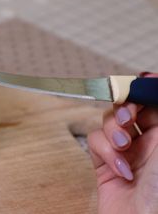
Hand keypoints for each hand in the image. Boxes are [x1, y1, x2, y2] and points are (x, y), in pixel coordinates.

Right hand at [88, 82, 157, 212]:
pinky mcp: (104, 164)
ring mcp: (126, 151)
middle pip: (127, 105)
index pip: (151, 99)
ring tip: (124, 146)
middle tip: (130, 116)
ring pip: (108, 121)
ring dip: (113, 131)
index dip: (143, 88)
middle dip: (125, 107)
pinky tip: (121, 169)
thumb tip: (153, 79)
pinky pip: (96, 143)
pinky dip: (105, 152)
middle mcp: (149, 140)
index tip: (141, 82)